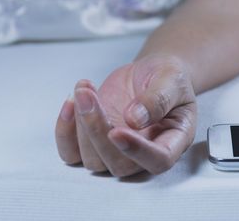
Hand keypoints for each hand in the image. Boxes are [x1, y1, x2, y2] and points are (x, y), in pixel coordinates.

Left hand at [55, 54, 196, 176]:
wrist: (151, 74)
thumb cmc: (168, 78)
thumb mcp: (171, 79)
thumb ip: (158, 99)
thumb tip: (135, 120)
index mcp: (173, 140)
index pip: (159, 160)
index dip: (137, 151)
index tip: (116, 130)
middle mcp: (145, 154)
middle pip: (119, 164)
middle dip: (98, 132)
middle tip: (88, 96)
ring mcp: (117, 152)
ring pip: (93, 161)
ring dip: (82, 126)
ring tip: (84, 90)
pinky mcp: (94, 144)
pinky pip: (71, 153)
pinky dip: (64, 131)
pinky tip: (71, 101)